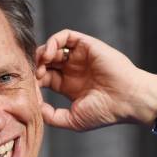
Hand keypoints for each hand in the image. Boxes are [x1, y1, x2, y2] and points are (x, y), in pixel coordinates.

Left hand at [36, 29, 156, 130]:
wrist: (128, 100)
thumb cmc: (105, 112)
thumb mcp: (73, 120)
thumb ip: (52, 116)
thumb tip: (34, 107)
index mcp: (69, 87)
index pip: (43, 79)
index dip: (33, 82)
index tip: (29, 90)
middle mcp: (73, 70)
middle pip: (45, 62)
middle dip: (35, 67)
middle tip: (32, 76)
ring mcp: (79, 57)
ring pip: (52, 48)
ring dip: (42, 54)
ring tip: (40, 65)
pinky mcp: (86, 45)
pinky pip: (64, 36)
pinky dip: (53, 42)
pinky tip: (50, 54)